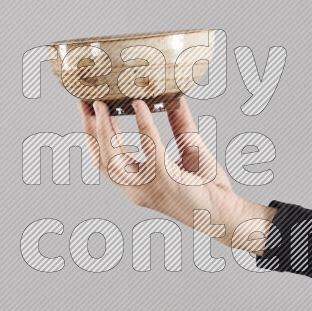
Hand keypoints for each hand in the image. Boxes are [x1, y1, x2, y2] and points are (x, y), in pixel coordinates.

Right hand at [78, 98, 275, 253]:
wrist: (226, 213)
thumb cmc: (209, 187)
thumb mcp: (189, 149)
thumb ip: (180, 125)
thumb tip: (175, 97)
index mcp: (137, 183)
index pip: (104, 160)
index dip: (92, 136)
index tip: (86, 112)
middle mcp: (136, 188)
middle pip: (102, 158)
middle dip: (90, 130)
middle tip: (86, 103)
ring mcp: (148, 186)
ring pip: (114, 156)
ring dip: (105, 128)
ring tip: (102, 105)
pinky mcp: (165, 178)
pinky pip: (149, 147)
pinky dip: (143, 125)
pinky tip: (140, 106)